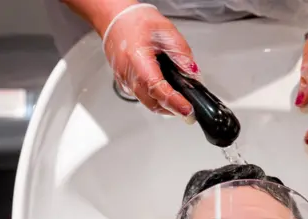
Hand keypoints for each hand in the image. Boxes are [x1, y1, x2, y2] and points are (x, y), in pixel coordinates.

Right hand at [102, 3, 198, 118]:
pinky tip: (166, 94)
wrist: (115, 19)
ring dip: (165, 107)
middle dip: (173, 109)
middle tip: (189, 110)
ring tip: (180, 103)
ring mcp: (124, 81)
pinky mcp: (124, 84)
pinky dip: (156, 100)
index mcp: (137, 57)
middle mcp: (128, 73)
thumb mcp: (166, 30)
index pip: (157, 88)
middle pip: (152, 102)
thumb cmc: (136, 22)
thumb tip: (192, 73)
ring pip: (148, 103)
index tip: (187, 110)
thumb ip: (181, 53)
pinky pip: (142, 98)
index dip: (174, 102)